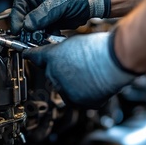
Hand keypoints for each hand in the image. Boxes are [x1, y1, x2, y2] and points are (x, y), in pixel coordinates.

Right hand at [10, 0, 110, 33]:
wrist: (92, 3)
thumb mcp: (57, 4)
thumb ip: (41, 15)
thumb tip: (27, 25)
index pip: (19, 5)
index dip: (16, 18)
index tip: (17, 29)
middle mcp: (37, 1)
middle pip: (24, 17)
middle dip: (26, 28)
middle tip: (27, 36)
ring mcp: (43, 12)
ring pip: (32, 26)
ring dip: (35, 34)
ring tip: (40, 37)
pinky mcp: (49, 22)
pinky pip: (42, 31)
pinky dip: (44, 36)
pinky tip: (49, 37)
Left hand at [22, 31, 138, 108]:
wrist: (117, 60)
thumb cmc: (101, 48)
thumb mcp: (76, 41)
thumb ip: (61, 50)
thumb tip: (58, 56)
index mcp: (52, 58)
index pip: (36, 57)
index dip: (32, 55)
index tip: (28, 55)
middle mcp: (55, 75)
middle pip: (51, 74)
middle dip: (60, 70)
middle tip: (75, 64)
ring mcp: (67, 91)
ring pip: (64, 88)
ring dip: (71, 83)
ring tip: (88, 72)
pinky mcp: (80, 102)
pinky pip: (78, 99)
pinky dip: (84, 93)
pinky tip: (93, 82)